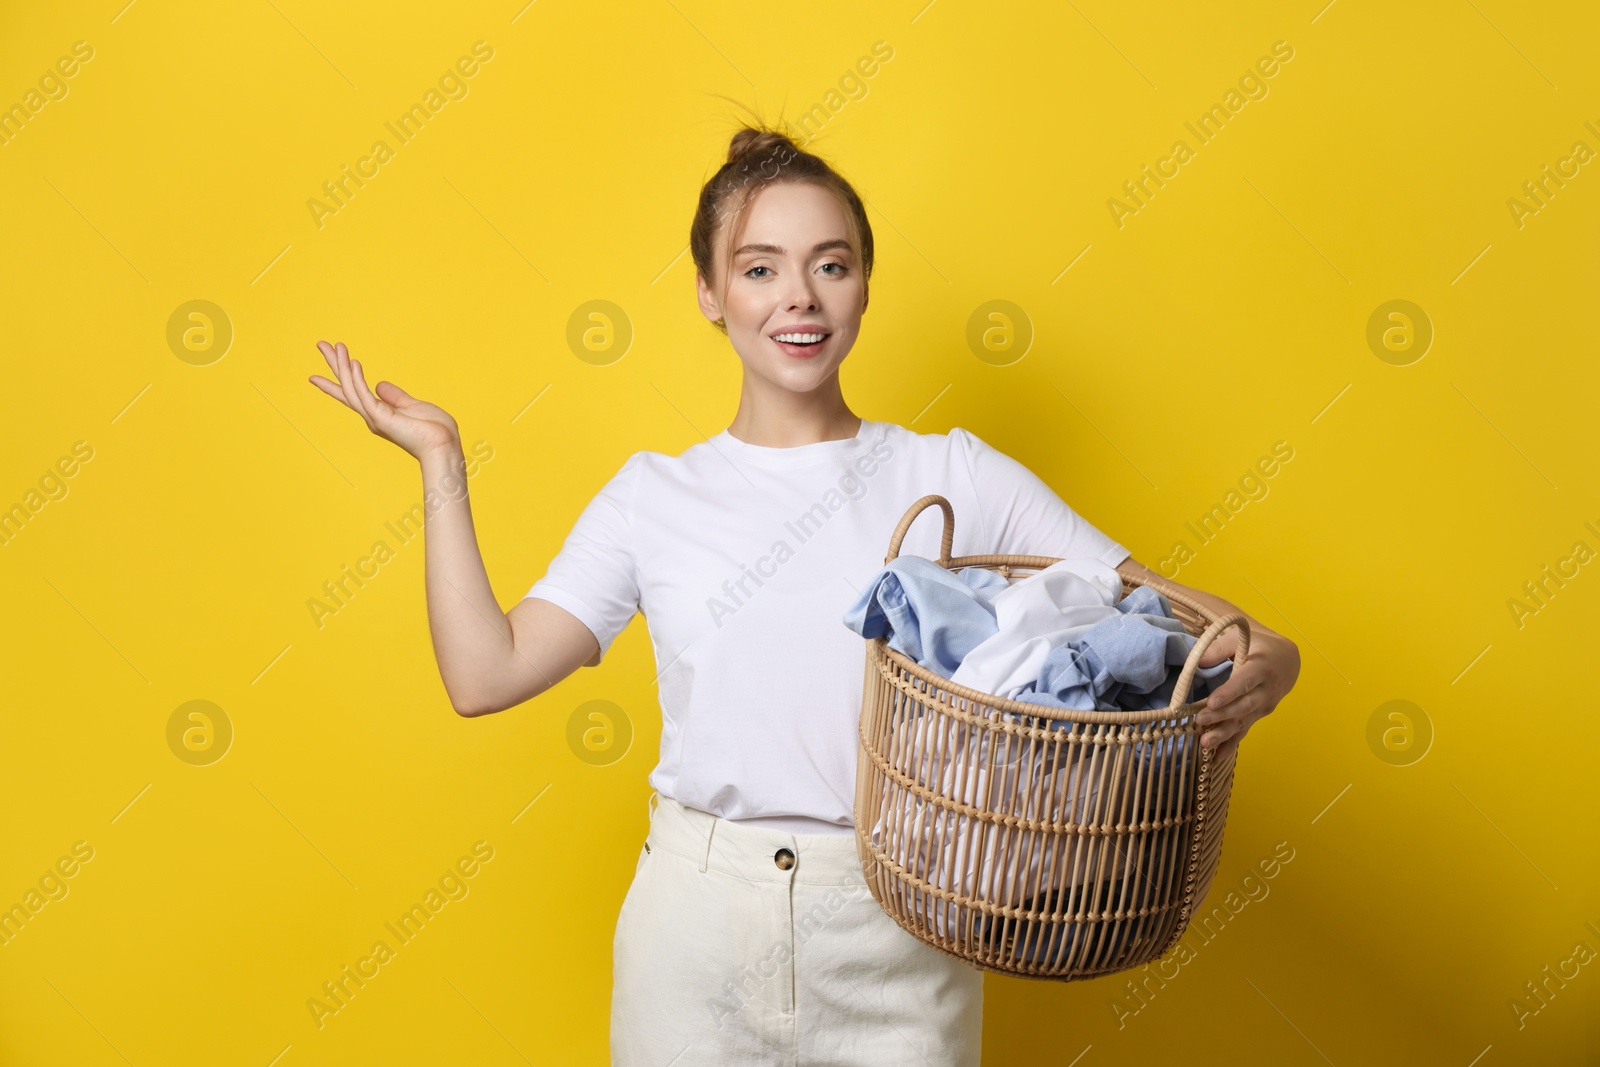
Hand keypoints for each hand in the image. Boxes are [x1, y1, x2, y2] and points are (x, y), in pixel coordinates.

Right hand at [309, 340, 460, 460]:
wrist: (444, 446)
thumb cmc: (434, 430)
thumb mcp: (412, 406)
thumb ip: (395, 396)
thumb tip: (379, 385)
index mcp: (379, 413)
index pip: (353, 392)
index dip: (339, 378)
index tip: (318, 371)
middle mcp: (372, 416)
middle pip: (346, 387)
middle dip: (334, 365)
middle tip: (320, 344)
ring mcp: (375, 418)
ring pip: (351, 388)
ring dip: (343, 366)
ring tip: (337, 346)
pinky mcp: (381, 418)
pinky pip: (364, 395)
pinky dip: (357, 379)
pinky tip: (353, 363)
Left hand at [1192, 623, 1299, 760]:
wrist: (1287, 660)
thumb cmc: (1258, 644)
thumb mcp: (1241, 637)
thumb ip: (1219, 647)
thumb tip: (1197, 662)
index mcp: (1262, 667)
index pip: (1245, 682)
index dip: (1229, 693)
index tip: (1211, 703)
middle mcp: (1266, 690)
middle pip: (1243, 706)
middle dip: (1221, 716)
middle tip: (1199, 722)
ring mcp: (1264, 706)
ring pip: (1243, 722)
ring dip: (1224, 735)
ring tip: (1204, 744)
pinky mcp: (1258, 716)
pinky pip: (1244, 731)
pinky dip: (1230, 745)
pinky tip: (1216, 758)